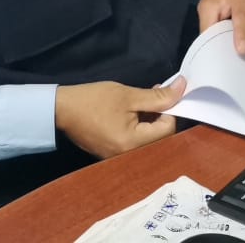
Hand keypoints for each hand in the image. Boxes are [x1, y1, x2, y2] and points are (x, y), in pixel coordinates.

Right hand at [54, 77, 186, 157]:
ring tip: (140, 101)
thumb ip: (158, 96)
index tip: (161, 92)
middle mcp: (128, 156)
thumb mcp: (129, 95)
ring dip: (150, 120)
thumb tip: (182, 87)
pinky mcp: (112, 154)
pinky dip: (139, 127)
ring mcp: (119, 157)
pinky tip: (131, 113)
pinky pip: (135, 142)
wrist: (61, 109)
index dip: (170, 109)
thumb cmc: (94, 100)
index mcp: (133, 144)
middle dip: (160, 114)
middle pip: (159, 137)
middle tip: (152, 94)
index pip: (167, 128)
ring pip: (148, 139)